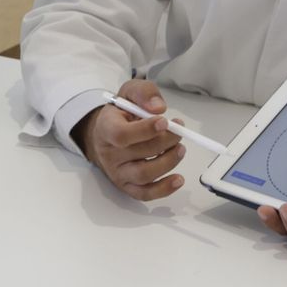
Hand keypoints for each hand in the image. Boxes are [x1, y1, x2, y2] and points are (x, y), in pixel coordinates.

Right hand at [74, 79, 185, 200]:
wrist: (107, 134)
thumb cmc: (121, 114)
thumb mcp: (130, 93)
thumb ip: (144, 93)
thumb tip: (159, 108)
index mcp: (106, 128)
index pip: (121, 135)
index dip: (145, 130)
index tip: (165, 121)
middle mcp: (109, 153)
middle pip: (139, 153)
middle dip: (166, 142)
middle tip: (179, 131)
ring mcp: (117, 172)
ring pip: (144, 174)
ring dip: (168, 162)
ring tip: (180, 149)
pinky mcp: (127, 186)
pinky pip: (144, 193)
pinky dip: (164, 189)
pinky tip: (179, 179)